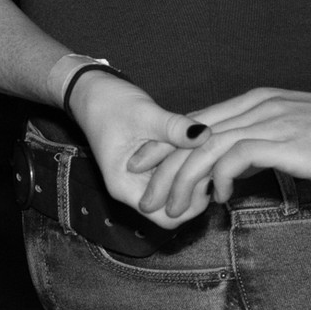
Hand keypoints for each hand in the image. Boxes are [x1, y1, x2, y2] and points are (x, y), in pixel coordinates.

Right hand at [68, 67, 207, 215]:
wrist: (93, 91)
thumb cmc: (110, 103)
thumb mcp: (144, 114)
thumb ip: (174, 128)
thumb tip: (206, 135)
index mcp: (126, 187)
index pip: (167, 218)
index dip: (192, 204)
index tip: (210, 176)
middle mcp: (134, 189)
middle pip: (175, 209)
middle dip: (198, 191)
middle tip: (217, 163)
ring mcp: (143, 177)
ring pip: (177, 192)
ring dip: (196, 178)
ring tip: (213, 154)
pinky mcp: (151, 164)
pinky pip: (174, 174)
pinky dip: (189, 165)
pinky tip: (202, 147)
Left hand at [130, 88, 310, 224]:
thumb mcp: (304, 139)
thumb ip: (269, 147)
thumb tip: (243, 168)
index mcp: (262, 102)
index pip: (200, 122)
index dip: (166, 147)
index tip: (144, 171)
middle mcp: (262, 106)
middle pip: (194, 133)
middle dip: (161, 166)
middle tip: (142, 198)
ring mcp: (275, 121)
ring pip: (208, 146)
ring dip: (183, 180)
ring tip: (170, 210)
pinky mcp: (291, 141)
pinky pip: (238, 155)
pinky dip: (221, 177)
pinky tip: (221, 200)